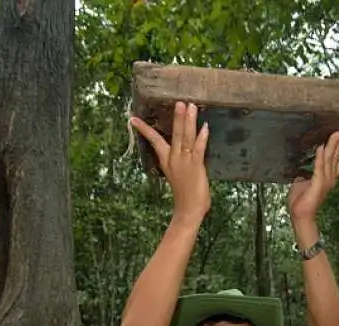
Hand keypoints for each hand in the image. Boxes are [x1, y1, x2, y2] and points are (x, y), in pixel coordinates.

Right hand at [130, 102, 210, 220]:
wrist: (188, 210)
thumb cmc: (185, 195)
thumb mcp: (179, 174)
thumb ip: (182, 161)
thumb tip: (186, 150)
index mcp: (167, 161)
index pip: (154, 141)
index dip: (144, 129)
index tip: (133, 118)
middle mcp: (174, 159)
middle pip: (173, 134)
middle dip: (176, 117)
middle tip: (178, 102)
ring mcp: (184, 162)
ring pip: (185, 138)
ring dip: (188, 121)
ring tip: (190, 106)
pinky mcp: (196, 166)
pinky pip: (198, 149)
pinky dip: (202, 138)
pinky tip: (205, 127)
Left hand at [287, 131, 338, 221]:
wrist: (301, 215)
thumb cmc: (300, 202)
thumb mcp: (301, 186)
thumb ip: (304, 178)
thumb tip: (301, 176)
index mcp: (326, 178)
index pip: (338, 164)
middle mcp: (328, 179)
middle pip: (335, 158)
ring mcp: (324, 181)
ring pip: (329, 159)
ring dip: (332, 146)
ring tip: (337, 134)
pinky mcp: (318, 183)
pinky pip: (319, 167)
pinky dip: (320, 156)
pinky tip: (321, 146)